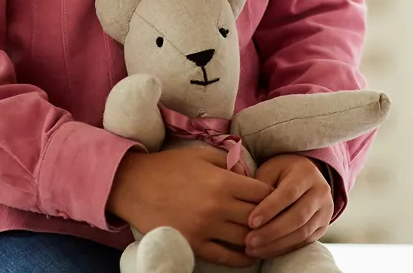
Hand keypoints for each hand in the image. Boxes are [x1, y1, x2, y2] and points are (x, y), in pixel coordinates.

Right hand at [108, 146, 272, 267]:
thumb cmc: (171, 166)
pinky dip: (240, 258)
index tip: (276, 197)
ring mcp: (205, 229)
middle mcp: (217, 207)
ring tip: (266, 237)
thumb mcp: (203, 155)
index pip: (261, 193)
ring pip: (243, 240)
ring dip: (257, 239)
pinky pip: (224, 257)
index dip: (272, 195)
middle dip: (268, 218)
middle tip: (275, 219)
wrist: (136, 186)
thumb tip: (250, 174)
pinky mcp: (193, 245)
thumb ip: (230, 164)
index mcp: (223, 182)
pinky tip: (248, 255)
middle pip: (257, 218)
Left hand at [244, 154, 333, 259]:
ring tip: (253, 249)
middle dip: (272, 231)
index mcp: (307, 173)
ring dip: (276, 244)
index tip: (251, 222)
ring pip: (302, 233)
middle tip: (249, 241)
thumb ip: (259, 185)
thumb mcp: (271, 170)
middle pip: (298, 216)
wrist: (305, 177)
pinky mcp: (322, 227)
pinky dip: (283, 249)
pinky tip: (265, 251)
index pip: (290, 193)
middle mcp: (320, 192)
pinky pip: (303, 242)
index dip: (270, 209)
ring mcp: (324, 211)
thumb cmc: (282, 173)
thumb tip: (244, 208)